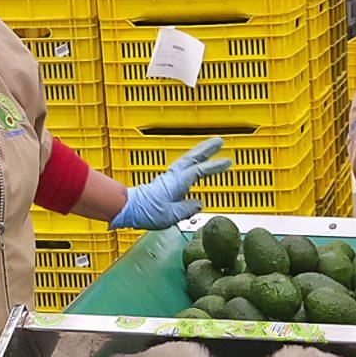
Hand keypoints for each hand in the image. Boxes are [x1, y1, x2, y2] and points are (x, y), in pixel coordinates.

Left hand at [113, 136, 230, 229]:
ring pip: (186, 160)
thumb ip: (187, 208)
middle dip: (207, 149)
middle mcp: (173, 176)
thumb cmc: (147, 212)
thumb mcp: (171, 215)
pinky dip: (191, 163)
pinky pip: (182, 168)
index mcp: (177, 182)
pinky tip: (194, 168)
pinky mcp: (164, 183)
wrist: (127, 208)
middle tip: (219, 141)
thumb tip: (198, 204)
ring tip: (210, 148)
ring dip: (199, 153)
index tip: (228, 162)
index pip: (200, 171)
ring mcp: (168, 178)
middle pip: (192, 157)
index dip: (215, 166)